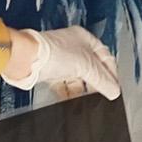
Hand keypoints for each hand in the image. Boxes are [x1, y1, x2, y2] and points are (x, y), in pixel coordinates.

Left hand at [5, 26, 120, 100]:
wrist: (26, 59)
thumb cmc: (54, 54)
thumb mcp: (86, 66)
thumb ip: (102, 80)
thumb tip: (114, 91)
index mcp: (84, 38)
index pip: (105, 56)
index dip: (111, 72)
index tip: (115, 86)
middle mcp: (73, 47)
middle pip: (91, 68)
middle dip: (97, 83)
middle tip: (103, 96)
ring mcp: (60, 59)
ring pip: (77, 78)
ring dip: (83, 90)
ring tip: (89, 102)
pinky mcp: (50, 72)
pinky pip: (64, 85)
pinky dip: (69, 93)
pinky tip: (74, 103)